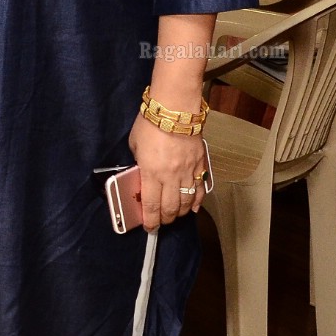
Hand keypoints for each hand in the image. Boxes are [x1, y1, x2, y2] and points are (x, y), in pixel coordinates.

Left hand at [128, 113, 207, 231]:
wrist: (175, 109)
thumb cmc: (151, 123)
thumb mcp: (135, 145)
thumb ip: (139, 163)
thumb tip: (142, 173)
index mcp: (151, 173)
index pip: (151, 205)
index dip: (150, 220)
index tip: (149, 226)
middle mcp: (171, 177)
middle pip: (171, 208)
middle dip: (165, 219)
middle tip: (161, 222)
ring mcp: (188, 171)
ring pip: (187, 202)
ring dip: (181, 213)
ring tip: (176, 215)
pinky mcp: (200, 164)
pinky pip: (200, 188)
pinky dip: (197, 201)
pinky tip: (194, 207)